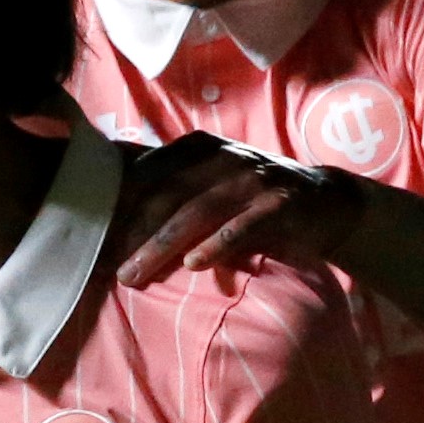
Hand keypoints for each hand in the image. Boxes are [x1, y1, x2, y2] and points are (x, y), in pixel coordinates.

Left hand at [113, 132, 365, 288]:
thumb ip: (172, 191)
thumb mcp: (212, 184)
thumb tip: (114, 213)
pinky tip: (195, 264)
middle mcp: (224, 157)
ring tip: (137, 274)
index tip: (96, 240)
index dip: (121, 208)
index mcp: (200, 148)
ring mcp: (254, 178)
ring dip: (162, 246)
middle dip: (135, 235)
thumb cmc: (254, 198)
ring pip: (198, 212)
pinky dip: (218, 245)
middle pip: (168, 196)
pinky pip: (243, 226)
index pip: (150, 175)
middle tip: (113, 269)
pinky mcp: (280, 203)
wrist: (326, 201)